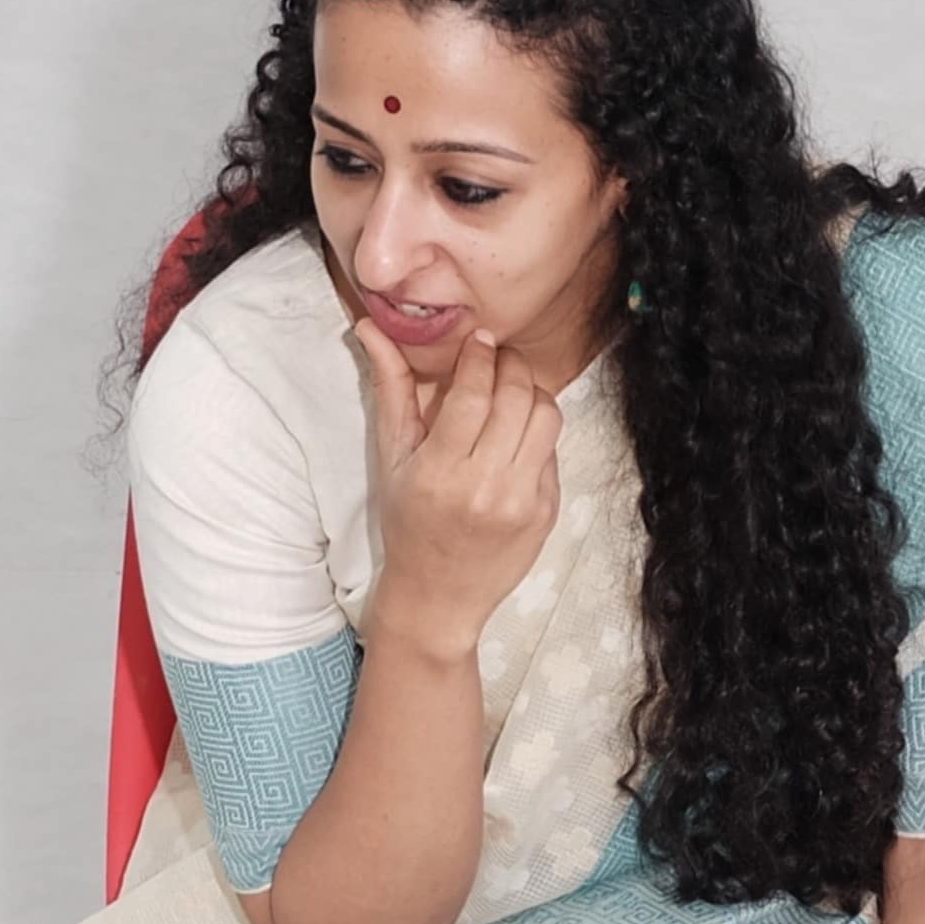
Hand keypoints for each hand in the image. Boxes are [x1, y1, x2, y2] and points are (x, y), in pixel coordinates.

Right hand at [348, 315, 565, 668]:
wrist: (437, 594)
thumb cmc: (406, 522)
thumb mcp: (391, 460)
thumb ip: (390, 392)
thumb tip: (370, 329)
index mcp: (439, 472)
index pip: (474, 394)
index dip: (481, 358)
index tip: (480, 341)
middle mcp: (485, 486)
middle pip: (518, 398)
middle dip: (512, 367)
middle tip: (499, 359)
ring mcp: (523, 499)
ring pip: (547, 417)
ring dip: (533, 393)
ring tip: (510, 393)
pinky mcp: (548, 509)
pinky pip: (554, 449)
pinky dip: (538, 432)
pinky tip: (515, 436)